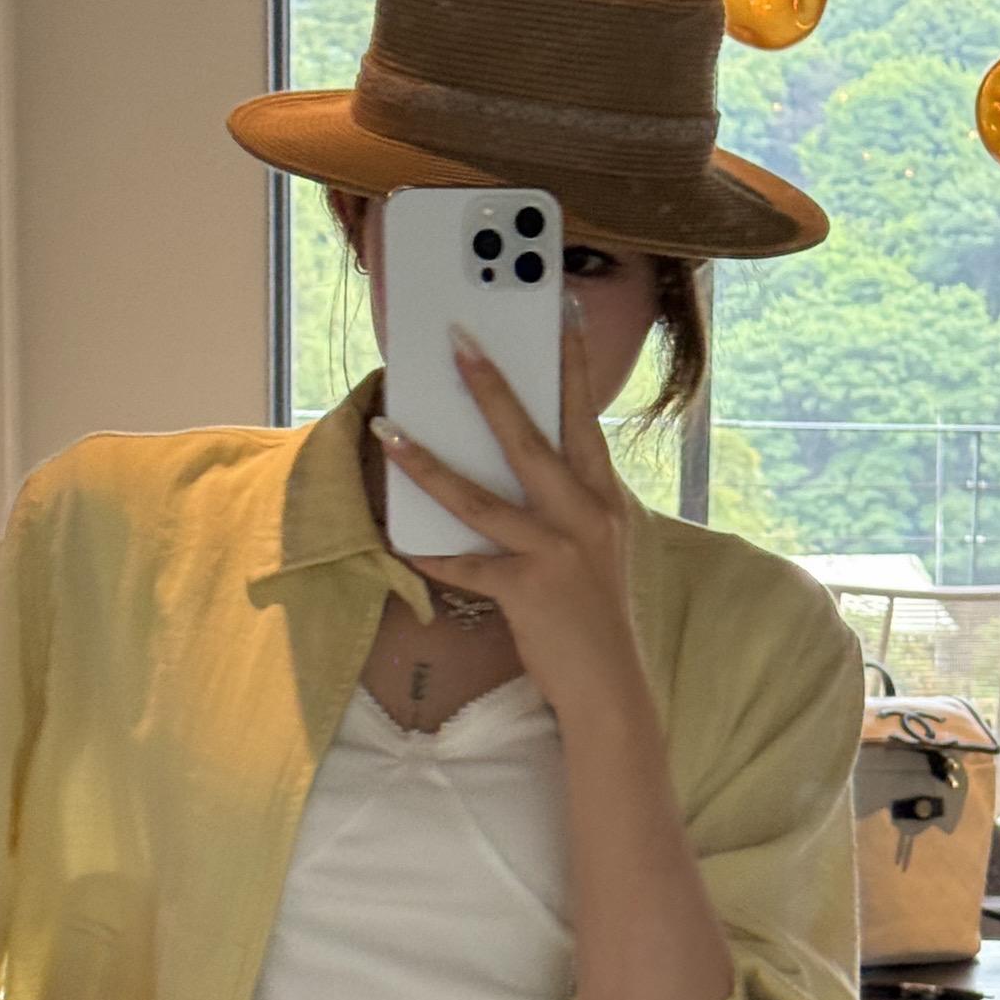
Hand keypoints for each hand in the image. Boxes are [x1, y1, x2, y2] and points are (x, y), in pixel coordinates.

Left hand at [370, 304, 642, 720]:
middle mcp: (585, 515)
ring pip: (480, 498)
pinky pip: (465, 565)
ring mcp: (556, 552)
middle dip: (490, 386)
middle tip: (457, 340)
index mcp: (604, 498)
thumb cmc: (596, 615)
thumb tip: (518, 461)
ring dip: (426, 463)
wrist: (611, 688)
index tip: (561, 310)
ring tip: (388, 430)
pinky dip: (428, 555)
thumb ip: (568, 502)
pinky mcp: (527, 591)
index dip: (572, 361)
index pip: (585, 416)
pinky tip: (396, 541)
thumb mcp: (597, 546)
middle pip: (530, 438)